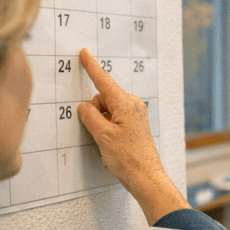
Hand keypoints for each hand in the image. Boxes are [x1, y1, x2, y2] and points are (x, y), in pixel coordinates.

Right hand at [76, 48, 187, 223]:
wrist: (145, 176)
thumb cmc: (128, 158)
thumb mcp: (102, 135)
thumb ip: (89, 116)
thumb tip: (84, 107)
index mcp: (126, 104)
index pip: (104, 81)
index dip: (92, 67)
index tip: (85, 53)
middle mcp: (133, 106)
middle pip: (103, 99)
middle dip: (95, 112)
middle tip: (100, 133)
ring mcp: (135, 115)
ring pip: (107, 110)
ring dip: (101, 123)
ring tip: (109, 142)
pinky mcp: (134, 125)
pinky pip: (114, 119)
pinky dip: (107, 128)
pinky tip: (111, 143)